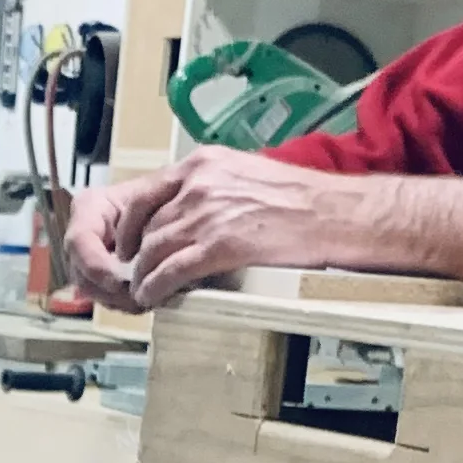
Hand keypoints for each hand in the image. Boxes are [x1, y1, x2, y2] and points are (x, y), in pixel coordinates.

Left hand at [66, 150, 371, 310]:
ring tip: (142, 290)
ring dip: (142, 275)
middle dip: (136, 254)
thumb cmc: (302, 198)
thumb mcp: (247, 174)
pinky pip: (171, 271)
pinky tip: (152, 297)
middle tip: (135, 272)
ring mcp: (207, 216)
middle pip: (147, 226)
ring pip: (153, 250)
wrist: (335, 213)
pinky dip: (156, 287)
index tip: (128, 242)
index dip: (131, 225)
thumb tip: (191, 210)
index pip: (147, 195)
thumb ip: (214, 187)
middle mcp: (200, 185)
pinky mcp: (220, 246)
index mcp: (204, 165)